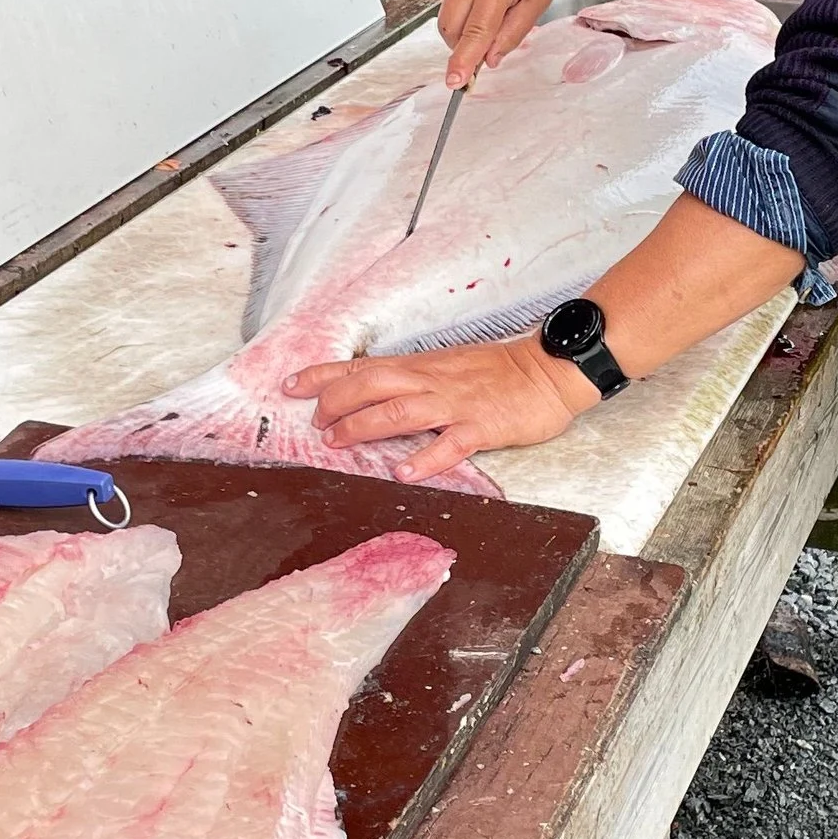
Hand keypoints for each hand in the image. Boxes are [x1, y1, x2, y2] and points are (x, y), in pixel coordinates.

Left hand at [284, 336, 597, 480]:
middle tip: (314, 424)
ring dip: (364, 426)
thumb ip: (411, 379)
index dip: (324, 376)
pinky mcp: (481, 427)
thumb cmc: (498, 372)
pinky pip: (450, 444)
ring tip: (338, 442)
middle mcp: (431, 381)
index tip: (290, 385)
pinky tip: (403, 472)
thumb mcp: (446, 366)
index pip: (362, 367)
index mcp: (421, 367)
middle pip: (371, 384)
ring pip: (400, 410)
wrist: (547, 370)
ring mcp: (455, 404)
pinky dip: (425, 458)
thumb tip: (371, 391)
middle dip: (335, 402)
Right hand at [438, 0, 592, 87]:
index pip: (474, 34)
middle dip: (462, 49)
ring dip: (464, 29)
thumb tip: (491, 58)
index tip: (454, 83)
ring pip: (447, 15)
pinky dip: (465, 7)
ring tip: (499, 12)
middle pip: (449, 30)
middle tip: (485, 53)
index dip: (463, 63)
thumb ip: (515, 30)